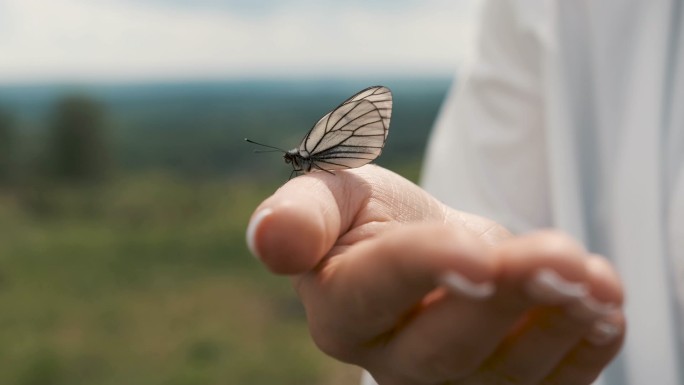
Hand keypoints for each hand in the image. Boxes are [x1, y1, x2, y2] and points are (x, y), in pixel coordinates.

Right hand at [246, 165, 624, 384]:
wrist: (424, 248)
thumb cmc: (371, 217)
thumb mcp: (334, 193)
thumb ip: (302, 212)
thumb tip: (272, 240)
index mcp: (343, 306)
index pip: (380, 291)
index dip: (427, 271)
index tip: (480, 254)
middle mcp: (390, 357)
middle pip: (446, 348)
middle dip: (507, 302)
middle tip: (560, 259)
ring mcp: (449, 380)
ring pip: (503, 373)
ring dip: (558, 325)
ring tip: (596, 280)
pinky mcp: (497, 383)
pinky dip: (582, 351)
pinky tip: (604, 311)